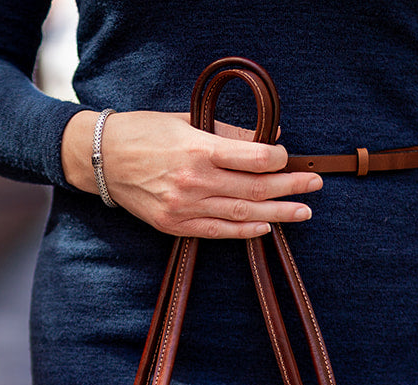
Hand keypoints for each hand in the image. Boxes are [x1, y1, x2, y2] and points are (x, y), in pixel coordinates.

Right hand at [61, 109, 322, 237]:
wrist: (102, 159)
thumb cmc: (145, 132)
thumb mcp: (186, 120)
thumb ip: (228, 132)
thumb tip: (269, 138)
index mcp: (198, 149)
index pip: (253, 157)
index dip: (278, 158)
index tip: (290, 156)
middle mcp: (194, 180)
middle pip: (254, 188)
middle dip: (290, 186)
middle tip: (315, 185)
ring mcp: (185, 206)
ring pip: (242, 213)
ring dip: (277, 213)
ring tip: (303, 212)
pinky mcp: (175, 225)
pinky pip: (218, 231)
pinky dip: (245, 231)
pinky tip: (266, 227)